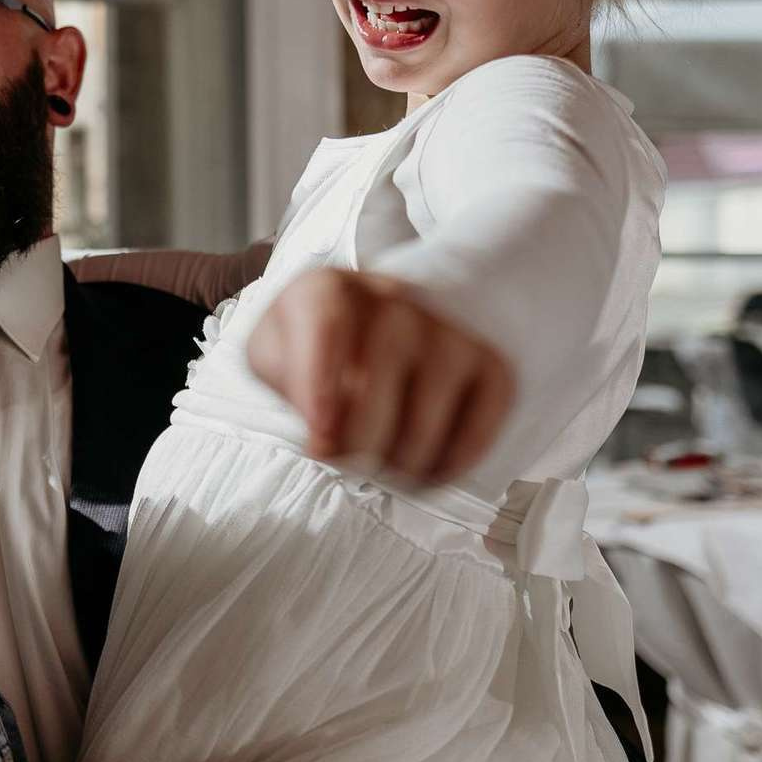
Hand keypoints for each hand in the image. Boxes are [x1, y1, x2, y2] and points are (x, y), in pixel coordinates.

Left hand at [246, 269, 513, 483]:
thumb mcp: (273, 353)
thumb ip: (281, 379)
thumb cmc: (311, 348)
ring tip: (385, 470)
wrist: (377, 326)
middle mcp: (393, 299)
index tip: (320, 441)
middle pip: (385, 366)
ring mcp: (446, 329)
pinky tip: (428, 471)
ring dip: (406, 457)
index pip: (328, 324)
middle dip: (363, 435)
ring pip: (433, 402)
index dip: (321, 389)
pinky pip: (483, 419)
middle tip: (350, 463)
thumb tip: (323, 430)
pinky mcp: (489, 363)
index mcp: (327, 290)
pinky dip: (455, 459)